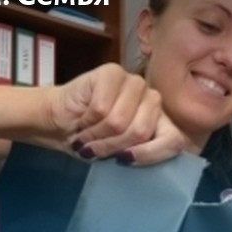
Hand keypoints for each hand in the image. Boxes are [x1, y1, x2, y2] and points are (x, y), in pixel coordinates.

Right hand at [46, 63, 196, 164]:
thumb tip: (142, 156)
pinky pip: (101, 108)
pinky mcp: (112, 72)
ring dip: (95, 135)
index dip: (149, 155)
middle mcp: (152, 99)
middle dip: (111, 146)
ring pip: (119, 121)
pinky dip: (86, 120)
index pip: (173, 141)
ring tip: (86, 134)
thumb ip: (139, 154)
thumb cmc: (90, 141)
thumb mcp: (117, 156)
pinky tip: (82, 117)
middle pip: (141, 131)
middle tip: (94, 147)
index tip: (123, 160)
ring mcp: (134, 82)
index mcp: (161, 121)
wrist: (57, 122)